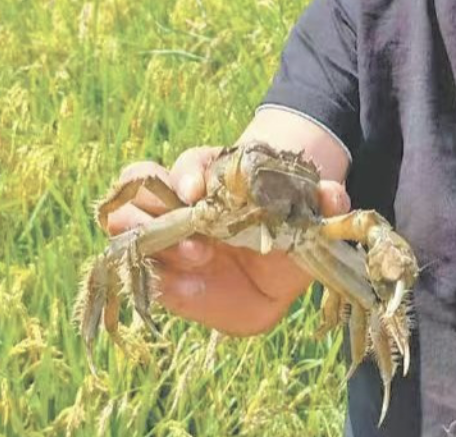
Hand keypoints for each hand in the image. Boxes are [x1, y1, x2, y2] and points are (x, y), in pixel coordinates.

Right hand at [101, 146, 350, 335]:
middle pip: (140, 187)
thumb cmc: (289, 232)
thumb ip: (322, 203)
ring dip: (144, 239)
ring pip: (122, 219)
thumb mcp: (309, 216)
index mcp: (215, 179)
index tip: (198, 191)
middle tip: (199, 245)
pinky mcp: (161, 272)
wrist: (278, 267)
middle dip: (158, 212)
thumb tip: (333, 194)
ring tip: (190, 263)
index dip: (189, 173)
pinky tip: (178, 290)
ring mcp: (164, 235)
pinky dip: (149, 278)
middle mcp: (180, 202)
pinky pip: (136, 269)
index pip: (188, 164)